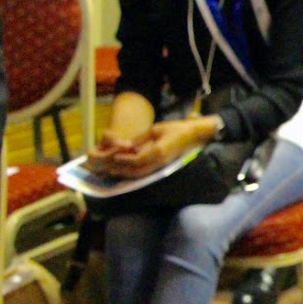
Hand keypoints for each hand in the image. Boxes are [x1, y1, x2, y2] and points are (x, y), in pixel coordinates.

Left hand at [88, 119, 203, 178]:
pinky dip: (135, 172)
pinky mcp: (163, 165)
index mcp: (159, 151)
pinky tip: (128, 169)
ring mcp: (163, 165)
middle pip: (138, 171)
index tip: (113, 156)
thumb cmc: (176, 129)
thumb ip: (141, 139)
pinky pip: (147, 171)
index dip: (125, 159)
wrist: (193, 135)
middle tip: (109, 169)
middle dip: (123, 171)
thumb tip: (127, 145)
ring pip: (142, 173)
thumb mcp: (156, 129)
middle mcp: (160, 161)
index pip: (138, 159)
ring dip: (128, 174)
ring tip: (115, 171)